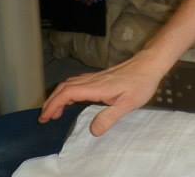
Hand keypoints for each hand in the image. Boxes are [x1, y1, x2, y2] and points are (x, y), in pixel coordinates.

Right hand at [38, 50, 166, 135]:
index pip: (68, 93)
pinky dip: (68, 91)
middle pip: (64, 87)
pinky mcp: (101, 76)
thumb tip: (93, 130)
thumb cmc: (141, 83)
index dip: (54, 105)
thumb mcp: (129, 104)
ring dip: (58, 96)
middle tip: (45, 117)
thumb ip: (110, 117)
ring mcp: (96, 77)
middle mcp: (93, 80)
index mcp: (97, 87)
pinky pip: (77, 82)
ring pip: (70, 83)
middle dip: (51, 101)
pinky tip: (72, 100)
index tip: (46, 117)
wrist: (150, 63)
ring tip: (54, 111)